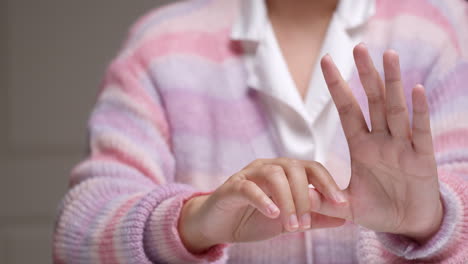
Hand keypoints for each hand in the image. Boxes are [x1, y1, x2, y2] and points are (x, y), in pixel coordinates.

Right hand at [178, 158, 345, 252]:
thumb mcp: (288, 221)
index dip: (328, 183)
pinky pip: (249, 187)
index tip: (341, 204)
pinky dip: (263, 199)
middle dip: (305, 197)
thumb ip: (314, 218)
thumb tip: (345, 219)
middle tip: (306, 224)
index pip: (312, 169)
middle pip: (295, 168)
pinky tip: (273, 214)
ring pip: (274, 175)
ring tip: (291, 225)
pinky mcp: (232, 186)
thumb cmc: (253, 219)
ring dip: (287, 201)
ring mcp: (249, 174)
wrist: (218, 225)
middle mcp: (269, 167)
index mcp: (285, 172)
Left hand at [313, 44, 442, 242]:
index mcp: (361, 146)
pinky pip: (420, 131)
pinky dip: (418, 111)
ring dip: (393, 83)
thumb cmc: (378, 210)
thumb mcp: (347, 207)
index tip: (326, 61)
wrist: (408, 226)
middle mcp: (381, 140)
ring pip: (396, 109)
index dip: (338, 86)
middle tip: (358, 47)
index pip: (347, 110)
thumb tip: (297, 194)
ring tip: (388, 55)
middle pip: (373, 101)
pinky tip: (416, 89)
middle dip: (366, 75)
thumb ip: (323, 201)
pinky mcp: (422, 158)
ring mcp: (402, 146)